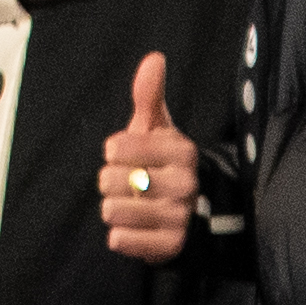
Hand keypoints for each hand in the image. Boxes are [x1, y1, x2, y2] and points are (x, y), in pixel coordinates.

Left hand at [99, 51, 202, 264]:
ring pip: (112, 210)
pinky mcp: (171, 246)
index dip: (114, 152)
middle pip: (110, 180)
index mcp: (181, 150)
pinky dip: (120, 236)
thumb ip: (149, 95)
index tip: (125, 155)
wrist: (195, 214)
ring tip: (132, 206)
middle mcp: (184, 182)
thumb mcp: (159, 129)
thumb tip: (154, 58)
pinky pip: (121, 240)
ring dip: (114, 209)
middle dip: (111, 183)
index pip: (117, 147)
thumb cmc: (165, 165)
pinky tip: (133, 229)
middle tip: (130, 185)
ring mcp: (179, 215)